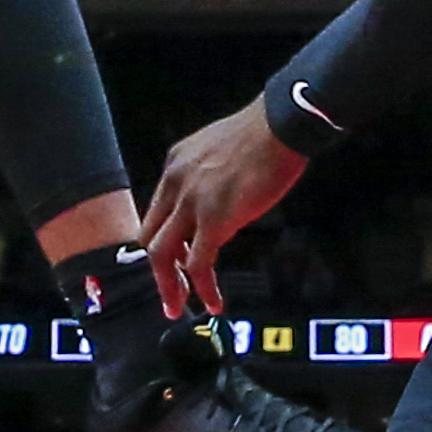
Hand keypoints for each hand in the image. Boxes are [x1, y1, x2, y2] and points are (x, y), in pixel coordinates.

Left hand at [142, 100, 309, 316]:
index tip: (173, 260)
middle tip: (170, 292)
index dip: (162, 240)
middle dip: (158, 269)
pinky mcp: (214, 219)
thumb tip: (221, 203)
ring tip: (180, 306)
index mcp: (175, 165)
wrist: (280, 125)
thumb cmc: (265, 133)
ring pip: (163, 255)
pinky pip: (199, 263)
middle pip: (150, 237)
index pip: (156, 213)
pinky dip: (202, 288)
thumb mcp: (219, 151)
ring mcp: (192, 202)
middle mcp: (175, 184)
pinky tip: (213, 303)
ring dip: (170, 286)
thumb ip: (210, 177)